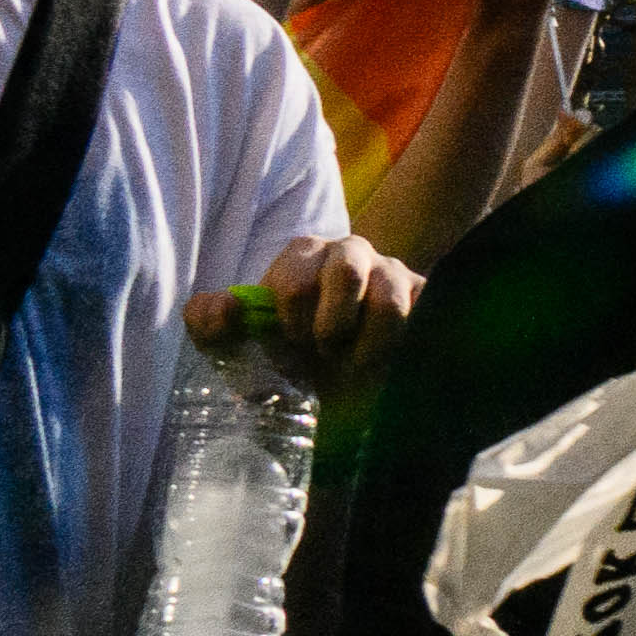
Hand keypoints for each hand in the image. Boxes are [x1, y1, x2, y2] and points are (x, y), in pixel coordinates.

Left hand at [194, 232, 419, 399]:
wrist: (347, 385)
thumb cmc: (290, 357)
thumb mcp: (240, 348)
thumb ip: (210, 325)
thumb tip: (226, 307)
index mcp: (301, 255)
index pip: (293, 283)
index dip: (290, 325)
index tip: (290, 344)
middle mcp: (348, 251)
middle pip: (345, 273)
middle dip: (328, 328)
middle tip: (321, 351)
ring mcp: (391, 270)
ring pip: (386, 299)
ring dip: (363, 344)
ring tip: (352, 360)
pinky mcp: (424, 295)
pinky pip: (418, 316)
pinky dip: (394, 348)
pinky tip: (383, 360)